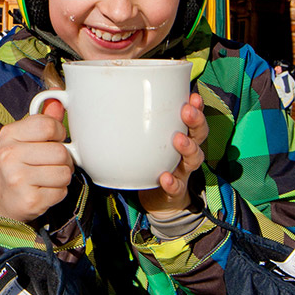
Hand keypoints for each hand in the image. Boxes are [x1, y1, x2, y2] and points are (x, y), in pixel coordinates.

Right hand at [0, 100, 75, 223]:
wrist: (3, 202)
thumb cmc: (17, 167)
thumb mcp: (24, 140)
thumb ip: (43, 120)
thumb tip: (59, 97)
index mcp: (9, 135)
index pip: (48, 125)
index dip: (58, 133)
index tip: (53, 140)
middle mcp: (9, 155)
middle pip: (60, 152)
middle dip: (63, 160)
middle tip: (51, 164)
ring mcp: (17, 179)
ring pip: (64, 173)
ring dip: (62, 177)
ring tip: (47, 178)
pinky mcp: (29, 199)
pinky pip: (61, 192)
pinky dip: (57, 193)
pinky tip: (43, 191)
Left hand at [139, 93, 208, 217]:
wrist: (160, 199)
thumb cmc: (152, 163)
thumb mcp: (146, 142)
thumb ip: (130, 125)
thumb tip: (95, 106)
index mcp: (181, 135)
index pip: (193, 119)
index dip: (196, 107)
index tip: (192, 95)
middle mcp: (186, 152)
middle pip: (199, 134)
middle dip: (195, 121)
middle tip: (187, 111)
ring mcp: (182, 171)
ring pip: (193, 158)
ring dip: (188, 147)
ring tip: (178, 139)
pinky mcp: (175, 191)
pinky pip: (176, 187)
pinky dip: (172, 183)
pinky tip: (165, 178)